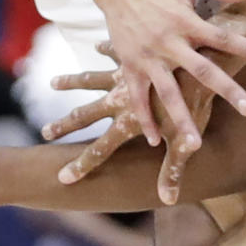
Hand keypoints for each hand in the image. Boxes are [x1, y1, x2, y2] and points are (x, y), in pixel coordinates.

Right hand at [44, 51, 222, 204]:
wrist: (201, 59)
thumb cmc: (197, 103)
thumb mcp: (185, 140)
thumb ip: (173, 168)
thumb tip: (167, 199)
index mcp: (130, 121)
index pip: (101, 149)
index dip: (82, 165)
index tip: (62, 178)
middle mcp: (120, 99)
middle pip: (87, 114)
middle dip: (66, 124)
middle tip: (45, 132)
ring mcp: (125, 75)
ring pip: (91, 79)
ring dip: (72, 82)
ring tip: (52, 83)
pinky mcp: (135, 55)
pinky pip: (114, 52)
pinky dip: (104, 49)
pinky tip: (97, 46)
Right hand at [86, 0, 245, 149]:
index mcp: (185, 20)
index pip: (222, 36)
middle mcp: (168, 41)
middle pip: (201, 70)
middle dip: (227, 89)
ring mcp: (147, 57)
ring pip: (167, 92)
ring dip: (181, 118)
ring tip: (195, 144)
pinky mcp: (129, 65)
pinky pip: (136, 97)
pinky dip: (145, 119)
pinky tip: (156, 140)